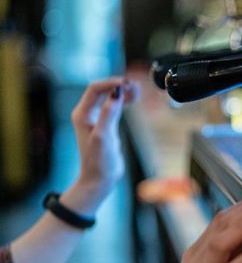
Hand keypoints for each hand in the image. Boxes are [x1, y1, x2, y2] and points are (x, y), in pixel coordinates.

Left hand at [69, 78, 139, 212]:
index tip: (127, 83)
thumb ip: (109, 114)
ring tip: (137, 90)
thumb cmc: (99, 162)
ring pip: (110, 97)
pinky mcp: (106, 125)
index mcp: (82, 114)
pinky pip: (115, 107)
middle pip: (102, 90)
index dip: (111, 83)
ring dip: (123, 92)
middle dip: (118, 85)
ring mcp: (97, 119)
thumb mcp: (104, 137)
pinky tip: (135, 99)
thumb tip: (117, 94)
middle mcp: (87, 114)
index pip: (95, 89)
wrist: (100, 179)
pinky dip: (125, 101)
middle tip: (135, 85)